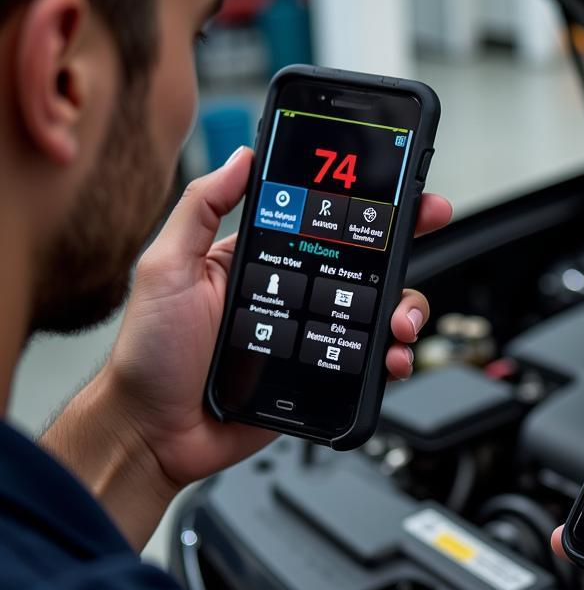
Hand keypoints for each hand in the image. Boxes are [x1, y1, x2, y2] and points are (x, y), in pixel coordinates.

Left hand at [104, 147, 452, 491]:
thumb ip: (201, 208)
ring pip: (376, 314)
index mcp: (262, 262)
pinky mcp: (319, 378)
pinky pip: (366, 364)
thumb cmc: (150, 353)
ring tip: (400, 321)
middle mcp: (292, 296)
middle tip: (427, 227)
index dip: (362, 204)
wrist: (155, 431)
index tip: (397, 187)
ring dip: (403, 308)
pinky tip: (391, 359)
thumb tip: (241, 158)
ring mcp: (309, 338)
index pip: (322, 223)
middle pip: (364, 265)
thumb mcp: (167, 267)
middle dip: (403, 245)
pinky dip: (390, 360)